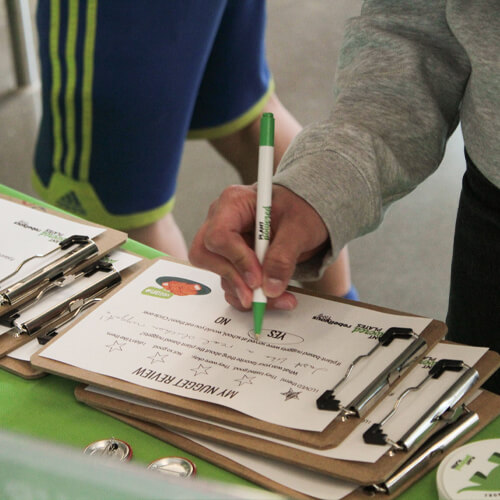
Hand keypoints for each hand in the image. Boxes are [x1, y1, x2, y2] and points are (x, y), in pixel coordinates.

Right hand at [189, 184, 328, 310]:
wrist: (305, 218)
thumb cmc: (300, 209)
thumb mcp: (299, 227)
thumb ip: (284, 255)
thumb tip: (270, 286)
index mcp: (234, 202)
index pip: (219, 235)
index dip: (237, 260)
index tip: (258, 278)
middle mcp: (221, 221)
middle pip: (207, 256)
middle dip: (235, 280)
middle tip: (260, 296)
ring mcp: (223, 243)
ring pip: (218, 275)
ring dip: (246, 293)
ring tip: (278, 297)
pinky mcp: (230, 260)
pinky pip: (229, 283)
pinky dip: (248, 296)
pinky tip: (270, 298)